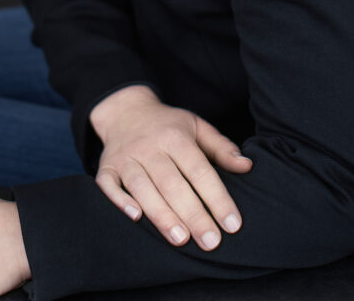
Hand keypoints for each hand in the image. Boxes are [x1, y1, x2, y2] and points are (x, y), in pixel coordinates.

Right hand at [90, 85, 250, 250]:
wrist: (125, 110)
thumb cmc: (168, 126)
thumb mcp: (197, 126)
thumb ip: (221, 147)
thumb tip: (247, 166)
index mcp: (175, 136)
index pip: (199, 169)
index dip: (217, 197)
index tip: (233, 224)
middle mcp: (149, 146)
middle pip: (172, 182)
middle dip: (193, 214)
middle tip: (211, 242)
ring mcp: (126, 157)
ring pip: (142, 186)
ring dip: (161, 213)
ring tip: (181, 239)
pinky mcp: (106, 167)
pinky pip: (108, 185)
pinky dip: (119, 201)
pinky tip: (135, 218)